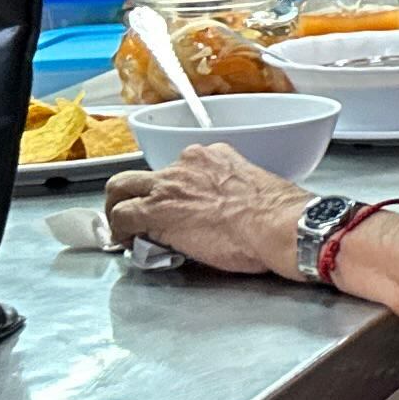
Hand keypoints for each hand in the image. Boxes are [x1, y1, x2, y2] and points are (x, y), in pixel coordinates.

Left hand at [105, 144, 310, 277]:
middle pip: (141, 174)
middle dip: (131, 194)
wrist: (280, 225)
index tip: (174, 206)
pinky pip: (122, 217)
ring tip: (124, 230)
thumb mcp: (251, 188)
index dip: (169, 191)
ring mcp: (168, 186)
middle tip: (133, 213)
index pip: (176, 169)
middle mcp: (186, 163)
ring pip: (121, 188)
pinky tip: (126, 243)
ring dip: (119, 209)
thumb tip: (222, 212)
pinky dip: (119, 231)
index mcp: (213, 156)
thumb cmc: (279, 214)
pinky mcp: (155, 211)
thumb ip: (228, 191)